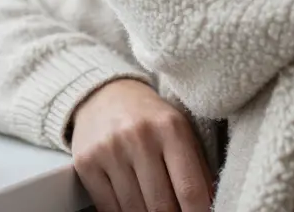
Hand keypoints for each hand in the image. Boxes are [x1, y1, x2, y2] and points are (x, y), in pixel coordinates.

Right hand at [70, 79, 211, 211]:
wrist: (104, 94)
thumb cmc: (150, 119)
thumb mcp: (181, 132)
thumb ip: (197, 169)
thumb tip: (207, 208)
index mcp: (170, 128)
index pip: (190, 190)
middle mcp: (138, 137)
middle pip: (161, 206)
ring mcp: (109, 150)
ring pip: (134, 210)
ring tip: (154, 210)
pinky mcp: (86, 162)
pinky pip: (108, 207)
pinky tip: (132, 208)